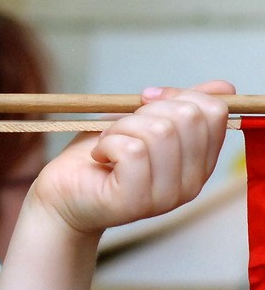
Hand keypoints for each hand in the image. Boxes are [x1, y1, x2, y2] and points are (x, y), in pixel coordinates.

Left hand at [29, 83, 230, 236]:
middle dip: (146, 110)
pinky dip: (108, 142)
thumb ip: (180, 106)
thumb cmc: (101, 154)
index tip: (146, 100)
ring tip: (107, 142)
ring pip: (160, 131)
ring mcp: (167, 196)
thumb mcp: (141, 121)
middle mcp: (192, 182)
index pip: (214, 112)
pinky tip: (100, 156)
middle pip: (188, 117)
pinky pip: (132, 151)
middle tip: (121, 128)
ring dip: (122, 127)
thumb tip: (225, 88)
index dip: (178, 94)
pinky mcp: (137, 201)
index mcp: (199, 161)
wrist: (64, 192)